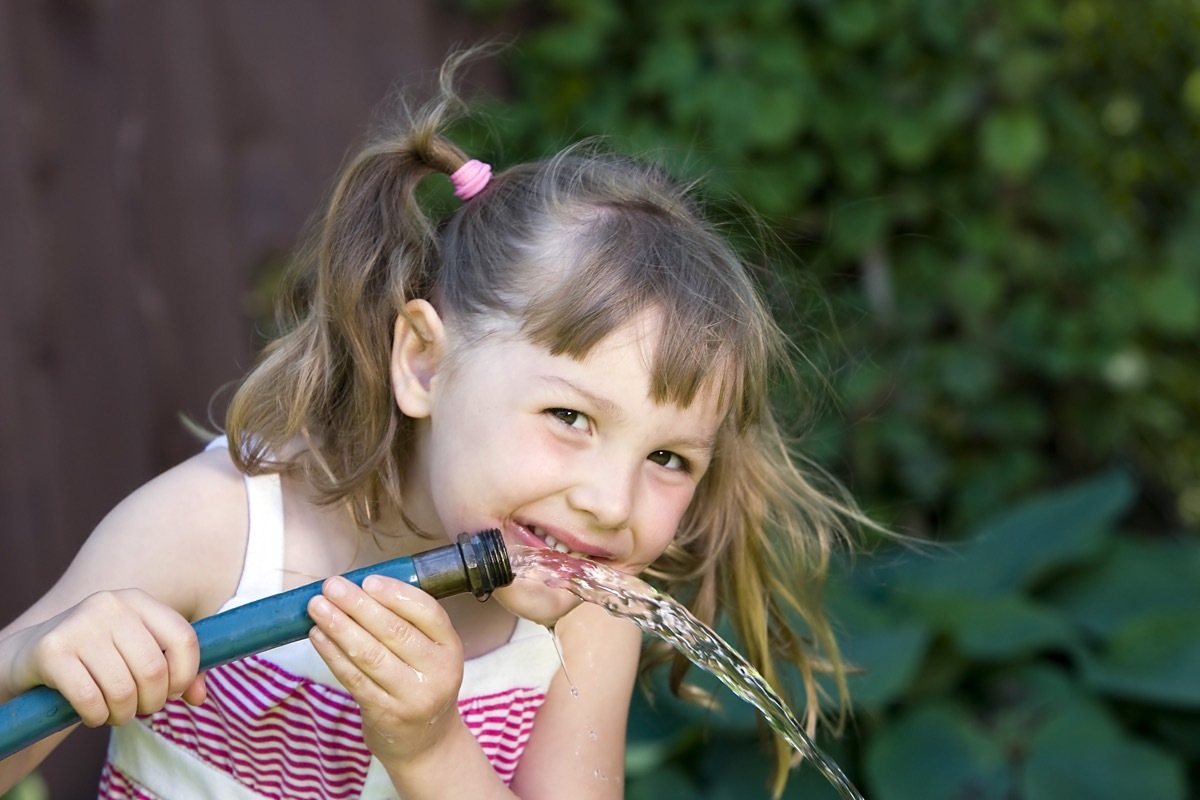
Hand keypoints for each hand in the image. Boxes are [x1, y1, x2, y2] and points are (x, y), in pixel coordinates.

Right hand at [4, 589, 204, 725]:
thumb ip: (176, 671)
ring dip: (124, 714)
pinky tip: (92, 714)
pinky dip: (97, 717)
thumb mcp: (138, 654)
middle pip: (154, 669)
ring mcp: (79, 624)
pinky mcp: (52, 651)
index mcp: (139, 601)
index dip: (186, 675)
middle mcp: (111, 605)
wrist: (30, 655)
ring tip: (116, 714)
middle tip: (141, 709)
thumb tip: (200, 697)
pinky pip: (90, 699)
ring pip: (123, 688)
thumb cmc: (98, 658)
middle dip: (153, 701)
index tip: (174, 692)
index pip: (184, 638)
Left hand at [307, 575, 464, 764]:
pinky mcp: (384, 714)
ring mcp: (411, 696)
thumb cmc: (422, 684)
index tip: (368, 580)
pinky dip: (332, 654)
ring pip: (370, 654)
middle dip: (358, 605)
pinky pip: (354, 678)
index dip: (397, 594)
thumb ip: (408, 623)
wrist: (426, 743)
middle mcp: (438, 672)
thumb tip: (361, 587)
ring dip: (339, 627)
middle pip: (395, 632)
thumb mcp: (431, 654)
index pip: (428, 613)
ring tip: (317, 607)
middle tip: (332, 586)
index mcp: (451, 648)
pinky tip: (319, 636)